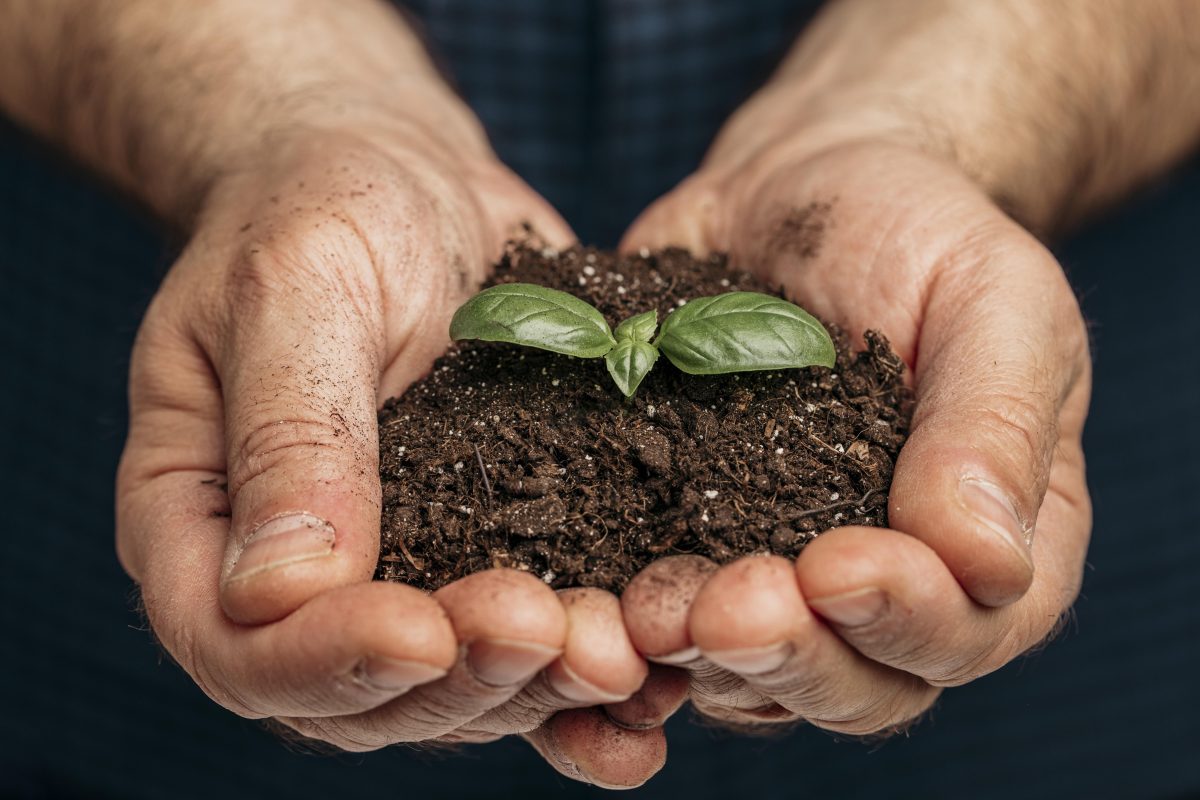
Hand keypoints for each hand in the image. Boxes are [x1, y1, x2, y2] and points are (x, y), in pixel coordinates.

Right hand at [114, 124, 668, 784]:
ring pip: (455, 692)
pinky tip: (652, 688)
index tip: (423, 632)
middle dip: (459, 681)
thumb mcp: (294, 288)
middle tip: (547, 629)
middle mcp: (297, 572)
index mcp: (204, 515)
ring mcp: (400, 574)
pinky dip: (589, 687)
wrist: (406, 182)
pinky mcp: (491, 554)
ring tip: (618, 653)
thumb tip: (277, 595)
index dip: (326, 663)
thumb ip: (287, 430)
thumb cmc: (322, 206)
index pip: (236, 645)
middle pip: (359, 697)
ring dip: (537, 690)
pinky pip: (530, 650)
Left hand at [617, 136, 1090, 731]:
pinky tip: (590, 597)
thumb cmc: (916, 232)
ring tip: (647, 608)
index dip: (907, 619)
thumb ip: (994, 424)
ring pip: (753, 677)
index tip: (838, 567)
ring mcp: (785, 582)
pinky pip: (662, 622)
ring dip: (700, 657)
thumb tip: (987, 563)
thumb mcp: (991, 295)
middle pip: (858, 688)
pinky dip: (627, 628)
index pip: (969, 628)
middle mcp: (893, 590)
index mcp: (993, 542)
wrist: (796, 189)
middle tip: (729, 608)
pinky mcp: (690, 553)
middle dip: (792, 659)